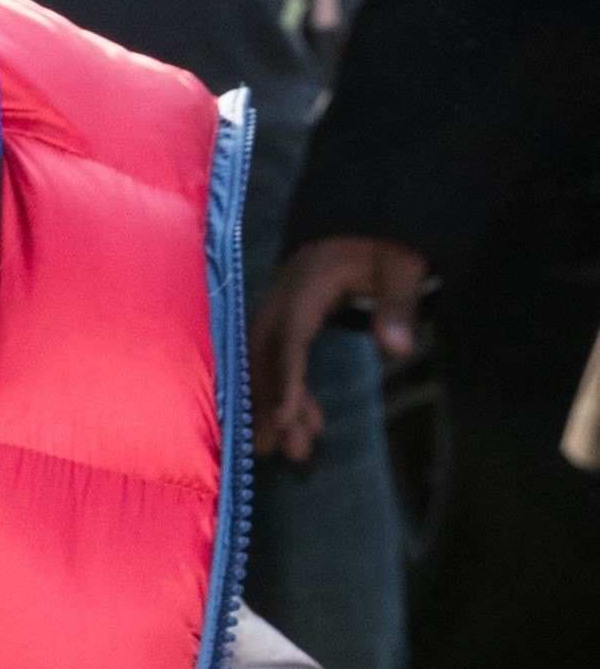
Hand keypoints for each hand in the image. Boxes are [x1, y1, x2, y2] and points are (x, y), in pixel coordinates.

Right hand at [252, 237, 426, 459]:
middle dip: (266, 403)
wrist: (362, 215)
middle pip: (266, 356)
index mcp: (308, 282)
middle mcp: (283, 297)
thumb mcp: (402, 266)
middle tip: (270, 450)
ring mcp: (280, 306)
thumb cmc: (383, 243)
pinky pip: (279, 359)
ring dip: (277, 405)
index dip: (285, 379)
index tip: (285, 418)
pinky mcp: (287, 317)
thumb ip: (399, 304)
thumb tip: (398, 349)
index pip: (289, 337)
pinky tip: (307, 423)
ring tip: (293, 452)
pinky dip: (289, 392)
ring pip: (268, 362)